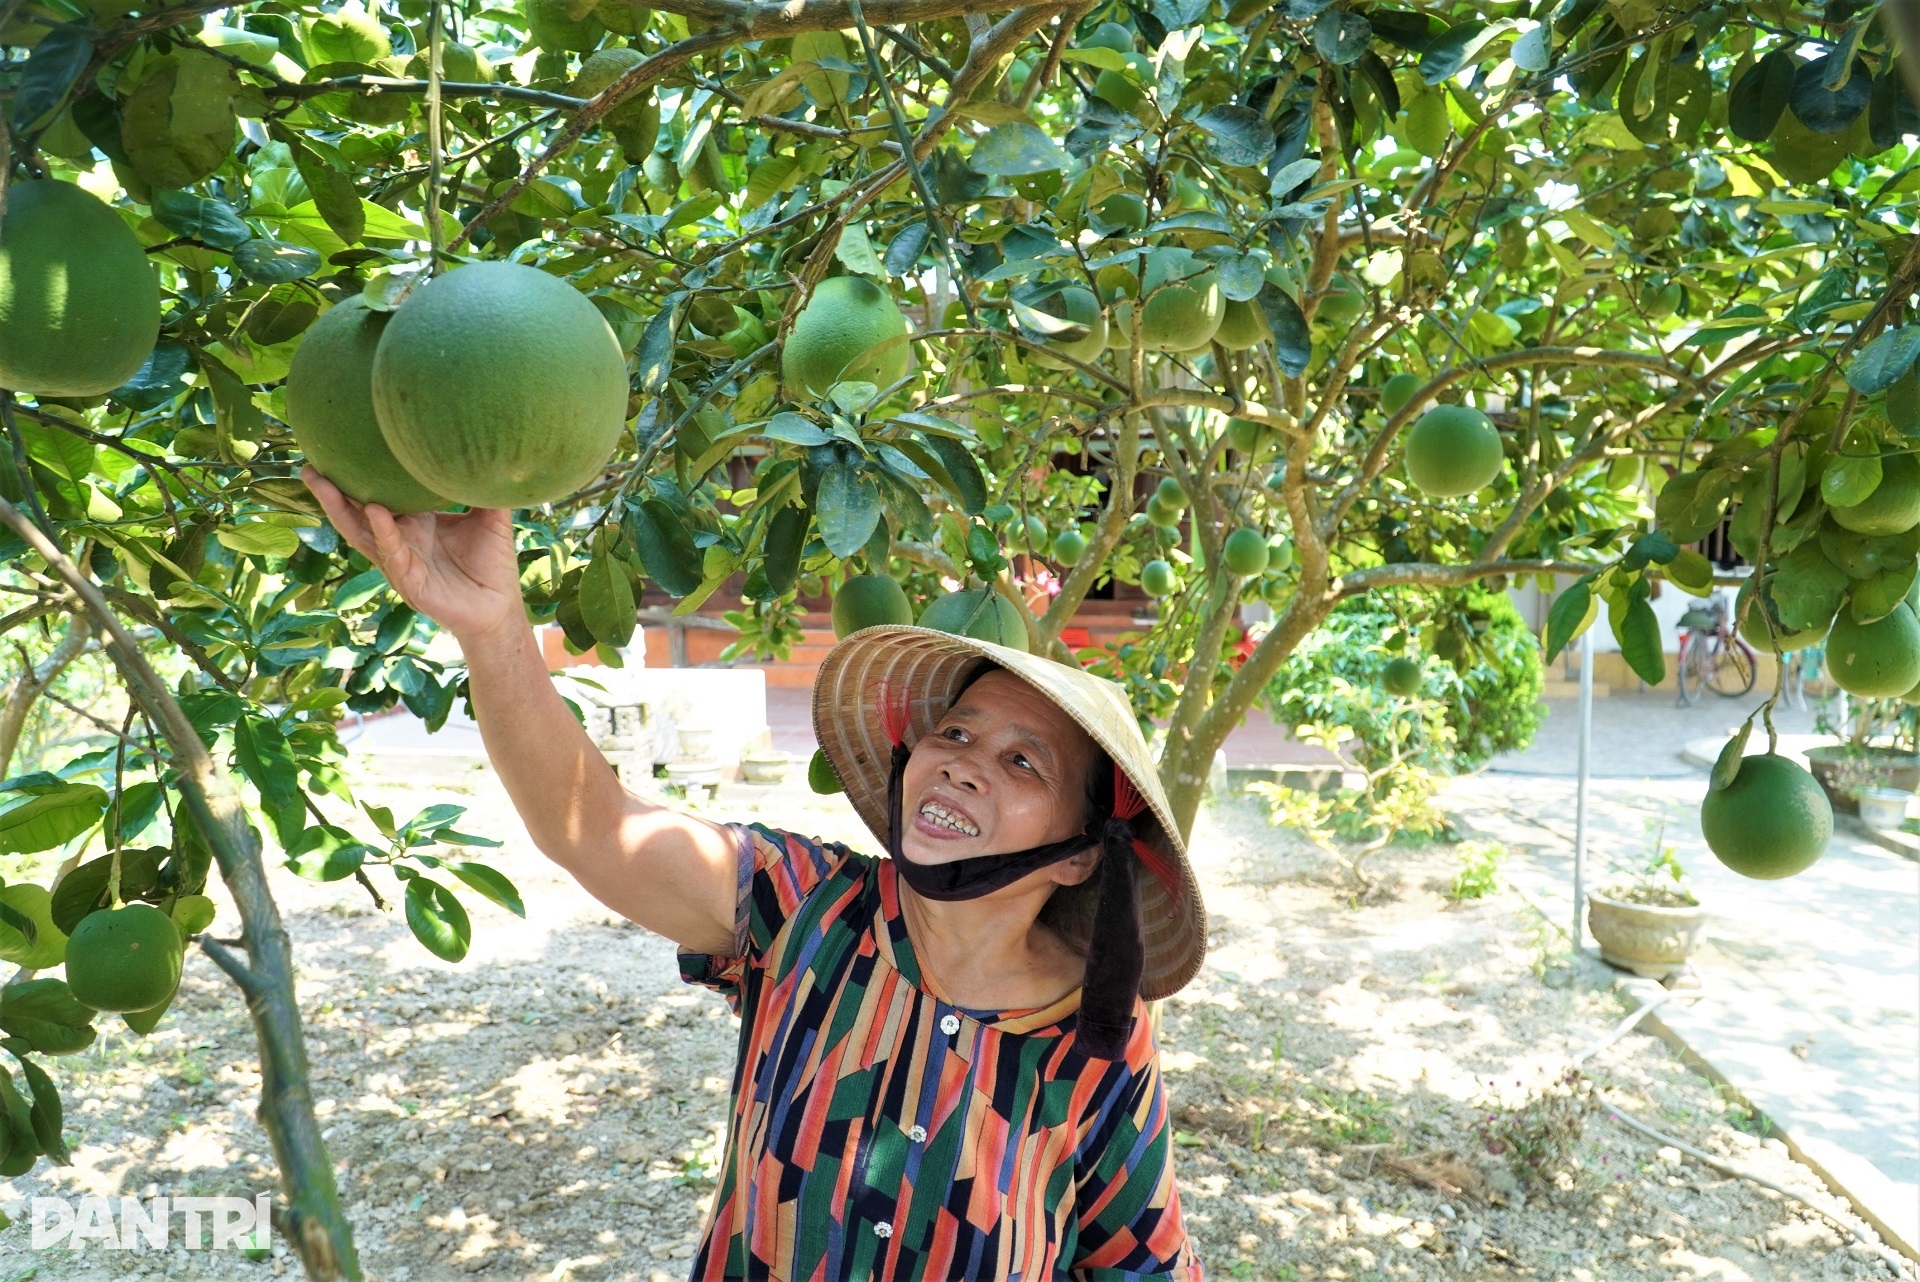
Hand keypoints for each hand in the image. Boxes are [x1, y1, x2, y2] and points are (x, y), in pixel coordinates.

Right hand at [302, 466, 522, 642]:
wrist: (500, 608)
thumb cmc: (492, 564)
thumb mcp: (491, 520)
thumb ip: (485, 490)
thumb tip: (490, 451)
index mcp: (415, 522)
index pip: (380, 495)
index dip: (359, 476)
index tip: (338, 448)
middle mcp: (400, 540)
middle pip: (356, 513)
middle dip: (331, 491)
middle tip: (309, 465)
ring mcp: (400, 563)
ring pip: (361, 534)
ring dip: (340, 508)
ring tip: (322, 482)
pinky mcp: (409, 583)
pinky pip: (392, 554)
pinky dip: (383, 532)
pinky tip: (375, 511)